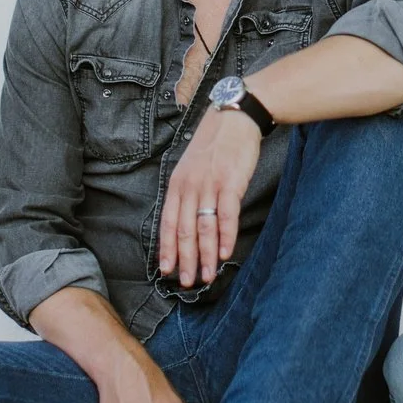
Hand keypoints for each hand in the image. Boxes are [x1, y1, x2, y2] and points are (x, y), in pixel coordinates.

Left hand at [159, 107, 261, 286]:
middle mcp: (189, 187)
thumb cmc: (215, 145)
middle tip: (188, 283)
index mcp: (177, 185)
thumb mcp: (192, 168)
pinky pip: (226, 216)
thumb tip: (187, 222)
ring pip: (204, 228)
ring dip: (205, 255)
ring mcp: (209, 186)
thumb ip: (188, 193)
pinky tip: (225, 254)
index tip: (167, 271)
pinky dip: (225, 237)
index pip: (167, 223)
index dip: (167, 249)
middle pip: (184, 231)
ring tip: (207, 276)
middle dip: (185, 260)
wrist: (235, 118)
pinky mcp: (230, 184)